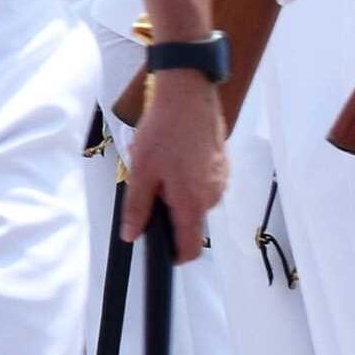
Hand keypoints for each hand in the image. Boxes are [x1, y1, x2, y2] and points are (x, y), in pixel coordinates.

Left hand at [120, 71, 229, 250]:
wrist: (188, 98)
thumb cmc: (164, 132)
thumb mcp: (141, 172)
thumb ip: (137, 208)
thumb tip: (132, 235)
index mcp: (193, 203)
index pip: (191, 247)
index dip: (175, 256)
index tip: (161, 254)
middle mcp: (213, 196)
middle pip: (190, 221)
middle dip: (168, 211)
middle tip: (148, 184)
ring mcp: (221, 181)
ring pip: (194, 200)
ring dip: (175, 191)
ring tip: (159, 164)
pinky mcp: (222, 167)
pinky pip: (202, 183)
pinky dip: (186, 178)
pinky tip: (173, 156)